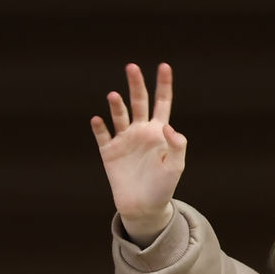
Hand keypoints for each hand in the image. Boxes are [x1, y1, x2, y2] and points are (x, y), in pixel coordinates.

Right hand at [91, 62, 186, 237]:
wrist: (144, 207)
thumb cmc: (163, 186)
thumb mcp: (176, 166)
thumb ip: (177, 145)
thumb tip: (167, 126)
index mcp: (159, 132)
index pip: (162, 103)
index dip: (163, 85)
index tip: (164, 66)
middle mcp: (141, 131)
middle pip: (138, 102)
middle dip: (136, 84)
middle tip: (132, 67)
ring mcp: (124, 140)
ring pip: (119, 116)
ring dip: (116, 105)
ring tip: (114, 96)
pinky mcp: (109, 152)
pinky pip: (103, 135)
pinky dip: (100, 127)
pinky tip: (98, 119)